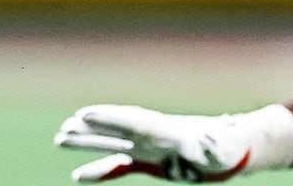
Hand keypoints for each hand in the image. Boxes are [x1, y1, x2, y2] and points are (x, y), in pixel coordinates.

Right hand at [56, 103, 292, 181]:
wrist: (231, 149)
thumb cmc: (227, 147)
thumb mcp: (222, 146)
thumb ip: (213, 144)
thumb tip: (210, 142)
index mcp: (164, 130)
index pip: (132, 122)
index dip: (109, 118)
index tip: (85, 114)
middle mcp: (150, 135)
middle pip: (115, 129)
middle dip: (90, 129)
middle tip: (64, 128)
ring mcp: (147, 149)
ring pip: (111, 144)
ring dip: (87, 143)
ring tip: (61, 139)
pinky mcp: (148, 163)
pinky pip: (118, 167)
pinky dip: (99, 170)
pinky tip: (79, 177)